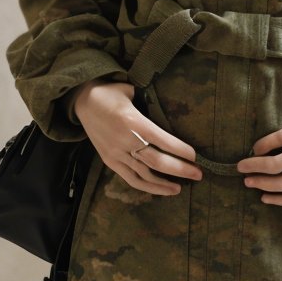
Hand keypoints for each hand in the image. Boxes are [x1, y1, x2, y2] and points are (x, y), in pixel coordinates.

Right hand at [72, 80, 202, 195]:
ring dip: (165, 183)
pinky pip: (131, 179)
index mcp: (132, 122)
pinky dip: (148, 187)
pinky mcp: (110, 161)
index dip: (180, 150)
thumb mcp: (131, 91)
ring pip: (145, 174)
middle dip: (180, 169)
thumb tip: (170, 107)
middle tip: (198, 174)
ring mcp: (116, 153)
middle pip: (157, 161)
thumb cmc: (111, 93)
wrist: (82, 101)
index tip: (195, 157)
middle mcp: (125, 140)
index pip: (162, 141)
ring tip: (182, 187)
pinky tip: (162, 190)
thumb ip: (149, 102)